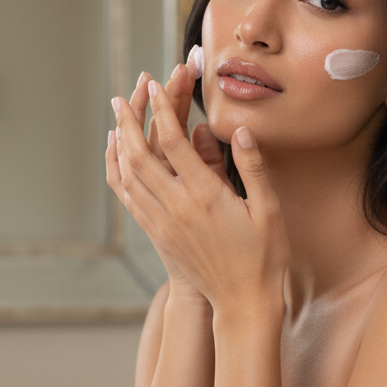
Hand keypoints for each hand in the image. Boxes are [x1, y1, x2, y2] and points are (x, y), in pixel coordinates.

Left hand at [108, 78, 288, 314]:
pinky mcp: (157, 234)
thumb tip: (240, 130)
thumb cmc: (263, 255)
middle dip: (130, 120)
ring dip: (119, 143)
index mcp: (205, 196)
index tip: (155, 84)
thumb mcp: (269, 209)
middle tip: (125, 94)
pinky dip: (118, 172)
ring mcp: (162, 222)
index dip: (161, 110)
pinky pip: (128, 197)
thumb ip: (253, 167)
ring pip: (128, 175)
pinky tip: (118, 157)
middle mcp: (176, 208)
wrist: (242, 301)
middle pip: (140, 155)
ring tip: (117, 118)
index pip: (174, 143)